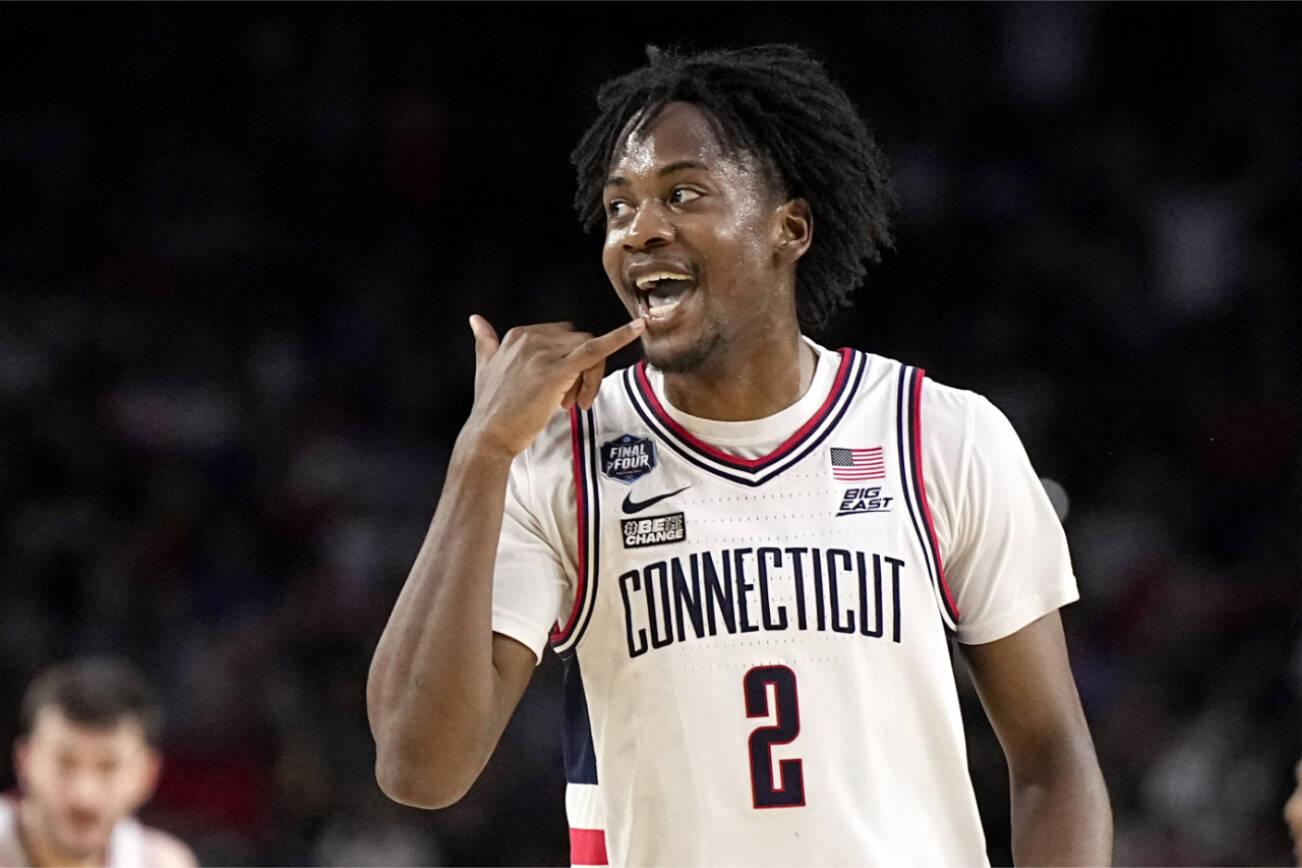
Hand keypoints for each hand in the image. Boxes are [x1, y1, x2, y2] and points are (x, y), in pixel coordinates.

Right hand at [465, 314, 644, 457]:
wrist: (489, 436)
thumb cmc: (491, 408)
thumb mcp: (485, 368)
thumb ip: (485, 342)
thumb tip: (475, 319)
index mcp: (519, 335)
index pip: (563, 337)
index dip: (570, 362)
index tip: (562, 389)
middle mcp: (531, 338)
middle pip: (580, 343)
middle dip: (583, 372)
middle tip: (573, 401)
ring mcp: (545, 353)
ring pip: (590, 352)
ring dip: (590, 379)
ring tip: (575, 404)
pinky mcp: (558, 370)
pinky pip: (595, 349)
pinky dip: (620, 336)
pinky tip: (639, 328)